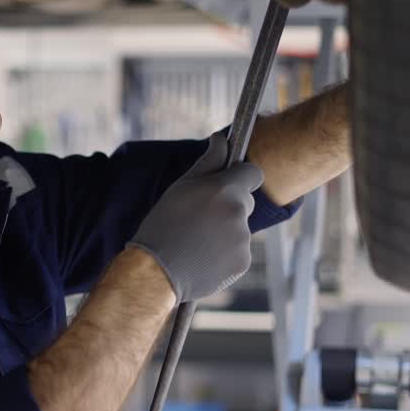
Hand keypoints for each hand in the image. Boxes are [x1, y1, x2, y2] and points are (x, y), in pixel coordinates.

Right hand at [126, 134, 262, 302]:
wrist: (156, 271)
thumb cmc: (163, 225)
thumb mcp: (181, 187)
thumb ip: (208, 162)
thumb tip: (221, 138)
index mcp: (224, 189)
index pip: (253, 173)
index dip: (242, 177)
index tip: (229, 184)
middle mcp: (238, 212)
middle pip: (245, 202)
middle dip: (228, 206)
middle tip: (199, 218)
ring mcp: (243, 239)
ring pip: (240, 228)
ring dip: (225, 231)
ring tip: (196, 241)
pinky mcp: (243, 262)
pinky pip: (238, 250)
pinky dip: (225, 253)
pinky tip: (202, 256)